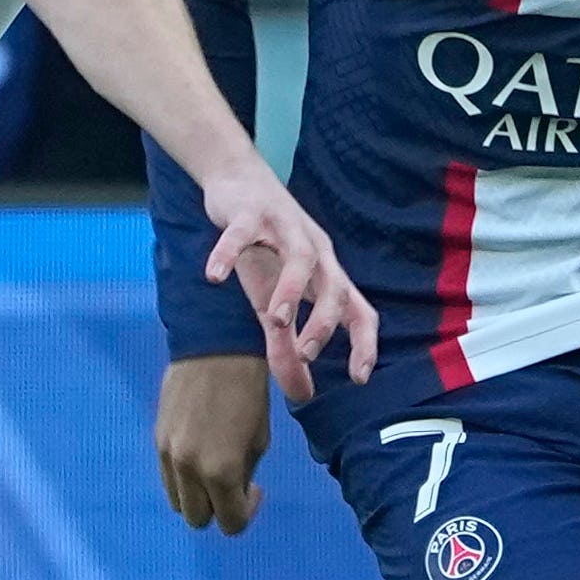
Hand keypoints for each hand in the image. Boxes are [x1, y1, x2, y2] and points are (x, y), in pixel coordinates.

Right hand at [155, 354, 272, 533]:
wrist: (214, 348)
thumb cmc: (248, 392)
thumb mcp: (259, 440)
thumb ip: (244, 474)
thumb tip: (235, 491)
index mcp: (220, 471)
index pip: (231, 522)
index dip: (247, 512)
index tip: (255, 489)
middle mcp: (188, 470)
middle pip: (198, 519)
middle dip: (219, 509)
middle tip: (234, 484)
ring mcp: (167, 456)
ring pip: (178, 502)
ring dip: (198, 496)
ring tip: (213, 470)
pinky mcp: (157, 440)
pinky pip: (167, 476)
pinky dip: (184, 477)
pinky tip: (200, 452)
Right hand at [199, 165, 376, 403]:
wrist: (237, 184)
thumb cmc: (264, 248)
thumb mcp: (273, 300)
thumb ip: (285, 346)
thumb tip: (303, 395)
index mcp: (326, 274)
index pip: (359, 310)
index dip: (364, 343)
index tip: (358, 377)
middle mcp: (315, 251)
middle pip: (334, 286)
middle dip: (324, 322)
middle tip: (304, 353)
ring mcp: (285, 228)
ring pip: (300, 257)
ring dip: (291, 290)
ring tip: (275, 319)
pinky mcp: (250, 212)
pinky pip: (241, 232)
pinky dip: (228, 253)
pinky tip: (214, 276)